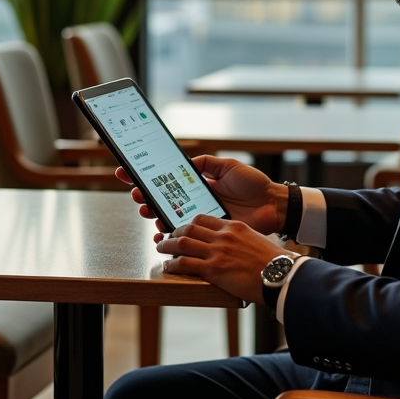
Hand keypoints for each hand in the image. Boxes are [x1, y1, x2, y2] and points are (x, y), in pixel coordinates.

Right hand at [114, 155, 287, 241]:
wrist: (272, 205)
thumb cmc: (253, 185)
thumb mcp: (228, 166)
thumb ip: (206, 163)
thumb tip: (185, 163)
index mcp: (198, 184)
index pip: (167, 179)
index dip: (146, 176)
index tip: (127, 172)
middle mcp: (195, 201)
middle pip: (161, 199)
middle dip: (144, 196)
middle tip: (137, 194)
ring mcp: (199, 217)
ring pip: (167, 217)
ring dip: (152, 214)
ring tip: (145, 210)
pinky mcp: (206, 232)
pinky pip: (183, 236)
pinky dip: (168, 235)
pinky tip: (159, 233)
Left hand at [157, 214, 291, 304]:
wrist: (282, 275)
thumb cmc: (274, 262)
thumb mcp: (256, 241)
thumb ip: (241, 240)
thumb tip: (234, 248)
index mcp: (234, 226)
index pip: (204, 219)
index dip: (189, 223)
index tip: (183, 228)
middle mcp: (223, 235)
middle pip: (189, 227)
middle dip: (174, 231)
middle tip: (167, 236)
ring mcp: (217, 251)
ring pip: (182, 242)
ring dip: (167, 245)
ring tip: (161, 248)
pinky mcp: (213, 269)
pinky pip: (185, 263)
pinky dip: (173, 264)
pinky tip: (168, 266)